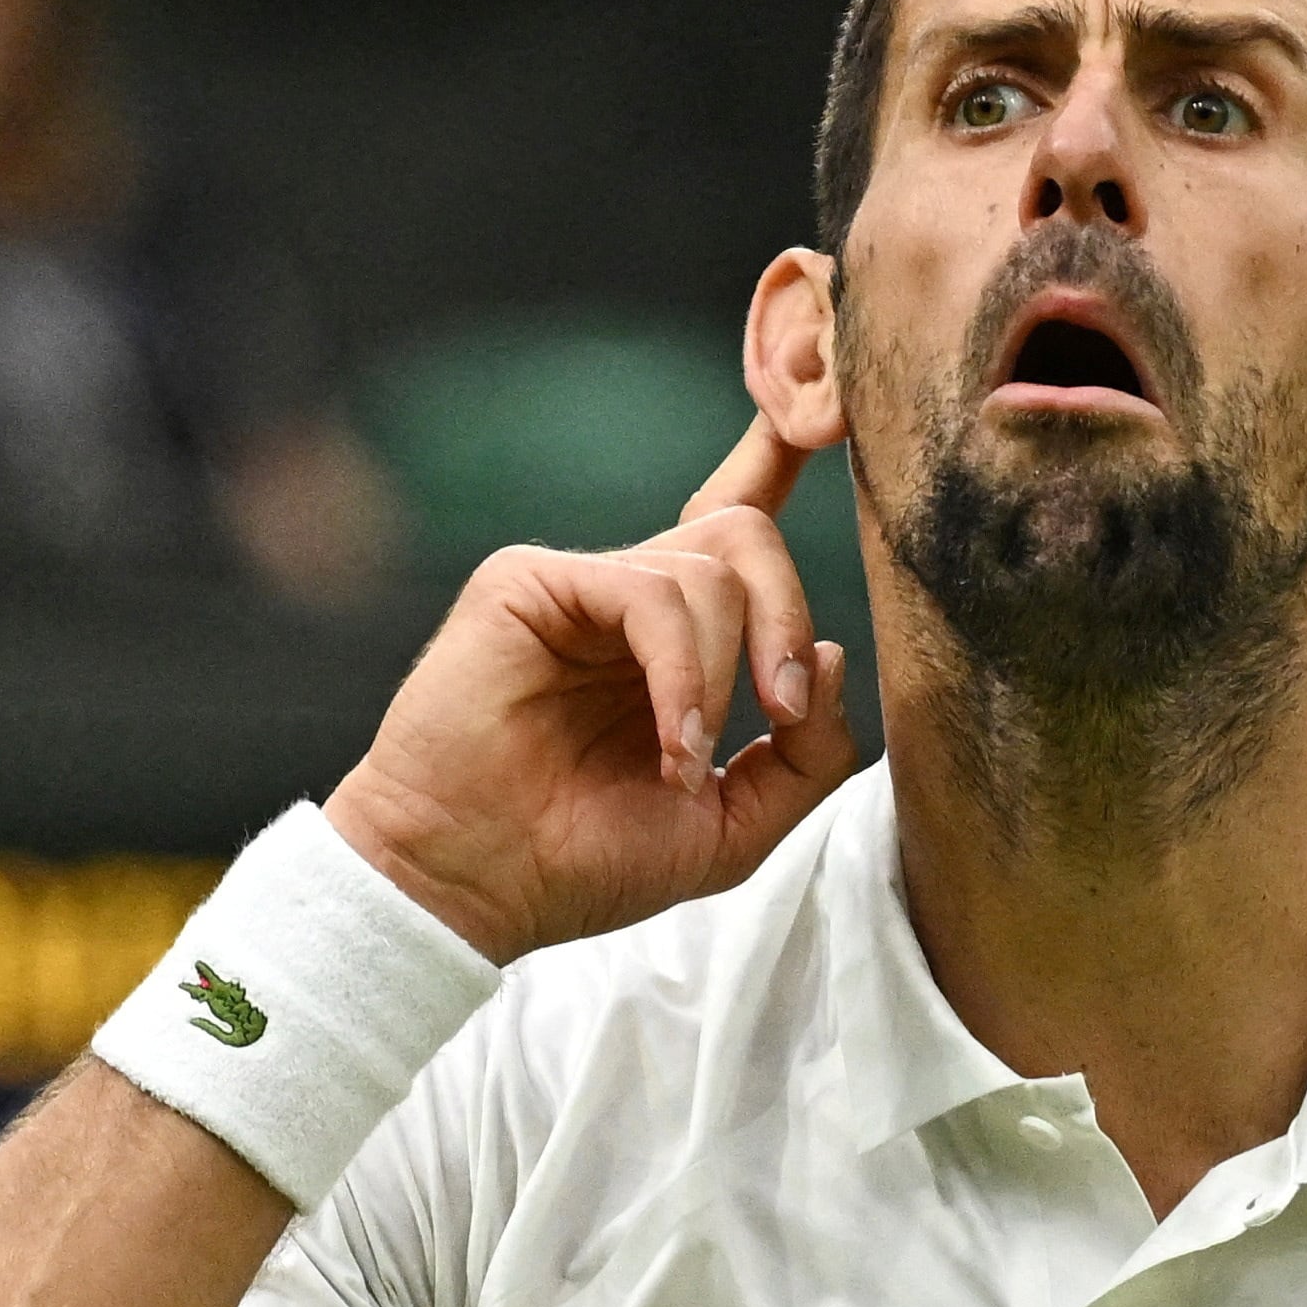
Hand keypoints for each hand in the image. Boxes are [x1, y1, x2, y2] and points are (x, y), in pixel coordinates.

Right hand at [325, 422, 861, 962]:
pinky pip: (651, 592)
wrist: (474, 888)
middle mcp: (629, 602)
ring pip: (711, 567)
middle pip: (746, 535)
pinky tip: (671, 741)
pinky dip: (682, 672)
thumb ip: (805, 754)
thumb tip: (832, 655)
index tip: (819, 418)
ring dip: (724, 673)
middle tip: (785, 709)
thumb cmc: (581, 861)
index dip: (774, 463)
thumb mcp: (732, 828)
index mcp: (672, 644)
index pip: (733, 536)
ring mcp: (578, 588)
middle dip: (789, 617)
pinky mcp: (529, 582)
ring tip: (687, 760)